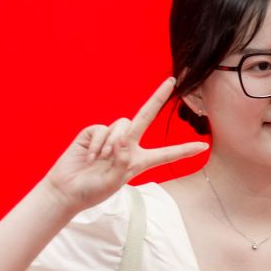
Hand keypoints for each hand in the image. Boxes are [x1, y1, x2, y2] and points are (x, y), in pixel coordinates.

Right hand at [44, 77, 207, 214]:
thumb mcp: (115, 180)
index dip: (183, 150)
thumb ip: (122, 159)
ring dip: (112, 143)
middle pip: (146, 117)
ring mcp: (110, 137)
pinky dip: (98, 144)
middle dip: (158, 98)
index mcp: (139, 160)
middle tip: (171, 81)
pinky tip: (90, 156)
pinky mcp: (93, 133)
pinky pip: (102, 129)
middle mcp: (128, 145)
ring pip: (122, 125)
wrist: (67, 189)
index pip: (165, 154)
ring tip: (100, 160)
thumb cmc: (93, 190)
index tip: (203, 146)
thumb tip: (124, 139)